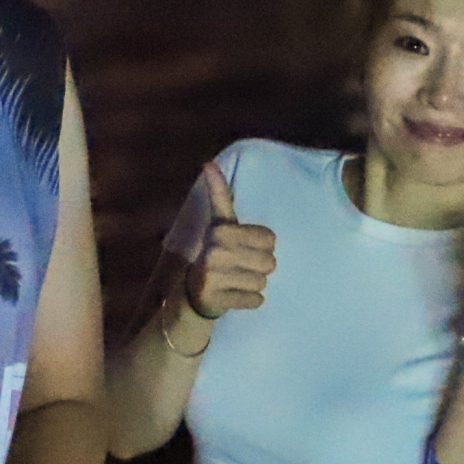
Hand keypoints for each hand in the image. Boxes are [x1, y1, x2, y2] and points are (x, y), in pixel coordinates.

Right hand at [184, 161, 276, 320]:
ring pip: (263, 282)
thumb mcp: (219, 224)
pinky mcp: (217, 300)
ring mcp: (214, 277)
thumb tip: (207, 163)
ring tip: (237, 280)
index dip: (264, 245)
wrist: (193, 293)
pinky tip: (235, 295)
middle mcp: (214, 251)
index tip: (246, 246)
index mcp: (219, 230)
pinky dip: (250, 300)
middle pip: (269, 262)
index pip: (270, 239)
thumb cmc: (216, 252)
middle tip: (242, 266)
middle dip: (261, 266)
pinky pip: (256, 300)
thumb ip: (219, 194)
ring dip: (255, 284)